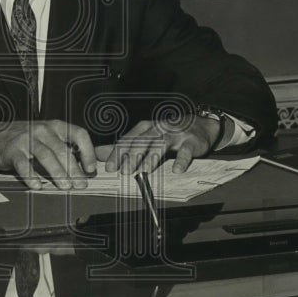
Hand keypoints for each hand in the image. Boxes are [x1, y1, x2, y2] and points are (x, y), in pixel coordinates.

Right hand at [0, 121, 97, 189]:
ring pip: (46, 156)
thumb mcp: (48, 136)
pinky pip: (24, 165)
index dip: (88, 151)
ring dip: (57, 173)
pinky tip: (38, 186)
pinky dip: (31, 177)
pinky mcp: (13, 151)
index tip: (91, 169)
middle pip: (62, 150)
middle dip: (73, 169)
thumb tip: (86, 167)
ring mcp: (27, 139)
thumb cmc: (28, 139)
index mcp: (55, 126)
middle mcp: (43, 130)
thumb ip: (65, 147)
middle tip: (80, 184)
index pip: (78, 134)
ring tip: (65, 187)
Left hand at [98, 115, 223, 175]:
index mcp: (145, 128)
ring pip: (161, 144)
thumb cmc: (168, 133)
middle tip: (124, 172)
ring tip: (144, 171)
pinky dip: (181, 160)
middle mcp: (158, 128)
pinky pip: (185, 151)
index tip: (109, 168)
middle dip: (132, 156)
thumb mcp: (145, 136)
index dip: (117, 153)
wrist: (200, 124)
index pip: (128, 140)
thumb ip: (123, 146)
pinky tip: (176, 170)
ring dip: (152, 158)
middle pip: (142, 142)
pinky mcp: (191, 141)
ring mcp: (175, 134)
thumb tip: (97, 154)